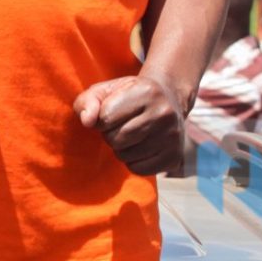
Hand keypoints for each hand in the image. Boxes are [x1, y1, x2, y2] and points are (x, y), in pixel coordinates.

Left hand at [74, 74, 189, 175]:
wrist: (168, 100)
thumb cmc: (129, 96)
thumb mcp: (106, 91)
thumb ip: (88, 101)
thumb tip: (87, 121)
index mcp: (147, 91)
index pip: (106, 117)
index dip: (101, 119)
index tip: (111, 114)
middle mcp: (164, 113)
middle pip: (116, 139)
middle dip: (110, 135)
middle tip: (120, 127)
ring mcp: (172, 137)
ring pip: (126, 156)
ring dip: (120, 149)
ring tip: (131, 136)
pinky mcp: (174, 157)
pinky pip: (138, 169)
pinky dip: (132, 162)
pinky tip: (140, 147)